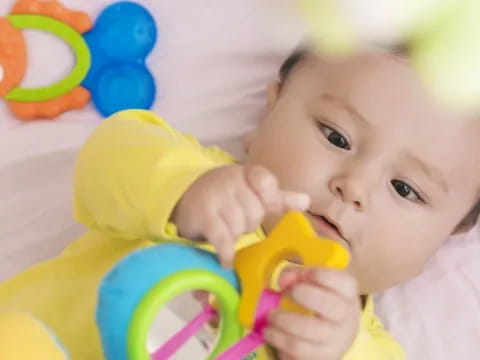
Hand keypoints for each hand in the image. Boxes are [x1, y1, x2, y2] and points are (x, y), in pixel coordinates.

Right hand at [171, 164, 309, 266]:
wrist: (188, 198)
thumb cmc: (228, 197)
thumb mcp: (253, 193)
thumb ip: (279, 198)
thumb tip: (305, 201)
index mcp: (247, 173)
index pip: (266, 182)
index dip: (269, 198)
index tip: (264, 206)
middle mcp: (230, 180)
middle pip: (256, 211)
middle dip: (250, 222)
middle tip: (238, 221)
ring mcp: (215, 196)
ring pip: (240, 226)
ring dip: (235, 235)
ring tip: (227, 230)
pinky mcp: (203, 215)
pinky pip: (222, 237)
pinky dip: (226, 252)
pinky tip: (227, 260)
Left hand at [264, 267, 360, 359]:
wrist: (339, 332)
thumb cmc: (323, 299)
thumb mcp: (315, 282)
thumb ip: (297, 274)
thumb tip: (282, 280)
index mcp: (348, 294)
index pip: (341, 281)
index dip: (316, 274)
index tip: (300, 274)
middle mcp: (347, 318)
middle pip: (328, 305)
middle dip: (299, 295)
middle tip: (282, 293)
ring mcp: (336, 342)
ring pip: (308, 334)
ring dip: (281, 324)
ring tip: (270, 317)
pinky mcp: (323, 359)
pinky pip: (298, 355)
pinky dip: (280, 344)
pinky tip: (274, 334)